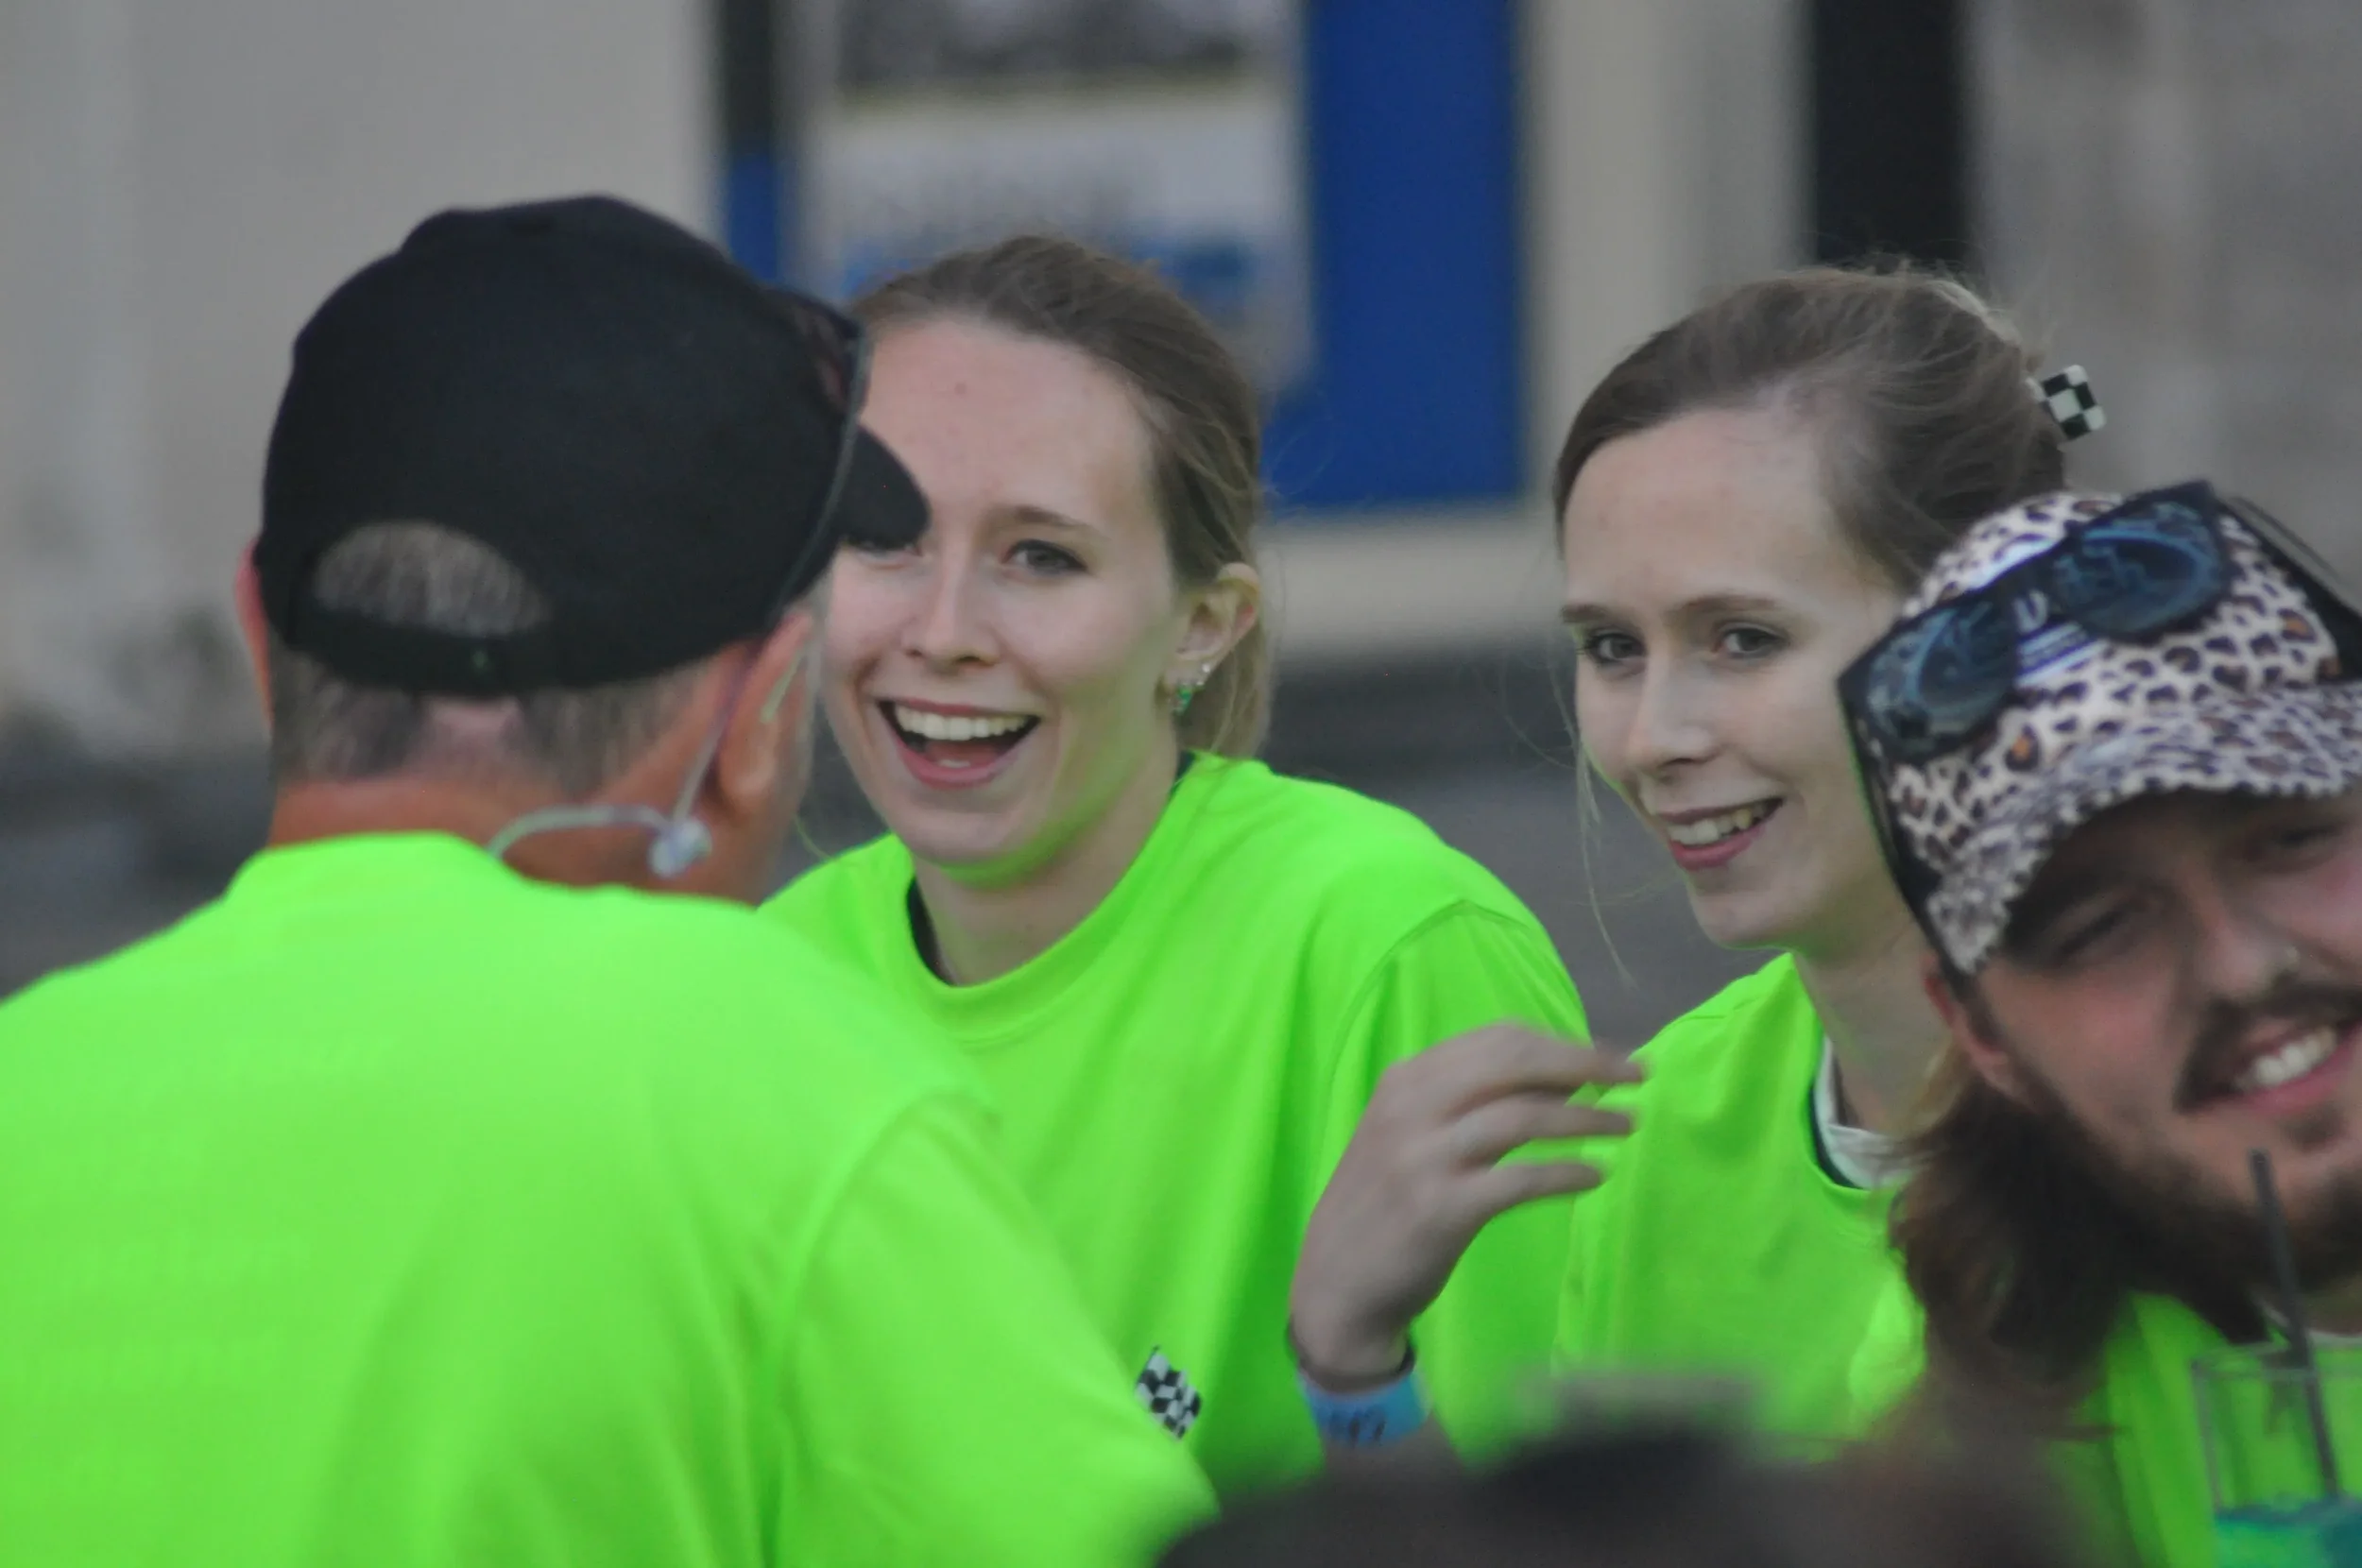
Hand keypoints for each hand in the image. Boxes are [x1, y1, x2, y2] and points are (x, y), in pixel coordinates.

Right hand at [1289, 1025, 1639, 1387]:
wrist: (1336, 1280)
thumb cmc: (1384, 1201)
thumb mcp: (1411, 1133)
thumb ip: (1470, 1101)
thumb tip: (1566, 1078)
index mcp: (1407, 1078)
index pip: (1498, 1039)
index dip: (1562, 1044)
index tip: (1606, 1059)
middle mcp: (1412, 1106)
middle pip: (1515, 1063)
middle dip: (1586, 1064)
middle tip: (1637, 1077)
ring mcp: (1425, 1157)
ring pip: (1524, 1116)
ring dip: (1587, 1118)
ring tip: (1626, 1126)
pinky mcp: (1442, 1208)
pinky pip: (1521, 1179)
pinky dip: (1566, 1173)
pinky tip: (1594, 1177)